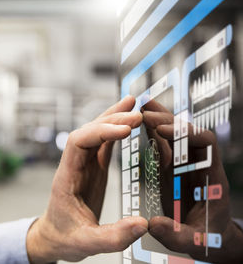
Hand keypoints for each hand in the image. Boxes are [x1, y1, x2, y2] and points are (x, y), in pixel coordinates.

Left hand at [26, 96, 147, 262]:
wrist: (54, 236)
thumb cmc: (65, 237)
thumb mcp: (86, 243)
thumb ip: (113, 237)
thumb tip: (142, 224)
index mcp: (67, 176)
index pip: (79, 142)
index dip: (100, 132)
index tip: (125, 131)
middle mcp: (74, 165)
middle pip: (89, 131)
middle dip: (112, 120)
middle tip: (138, 115)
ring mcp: (84, 164)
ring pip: (96, 133)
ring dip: (113, 119)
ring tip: (134, 105)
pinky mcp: (93, 168)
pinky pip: (103, 144)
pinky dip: (116, 131)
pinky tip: (129, 123)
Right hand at [142, 100, 242, 262]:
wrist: (208, 236)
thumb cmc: (207, 237)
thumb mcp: (193, 241)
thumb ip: (175, 234)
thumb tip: (152, 224)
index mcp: (211, 176)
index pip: (205, 142)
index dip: (185, 132)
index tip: (163, 130)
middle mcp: (198, 164)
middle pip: (187, 131)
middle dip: (167, 119)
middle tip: (144, 112)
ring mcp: (184, 164)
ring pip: (173, 134)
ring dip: (158, 119)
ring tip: (139, 107)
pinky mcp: (171, 168)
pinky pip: (163, 144)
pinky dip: (151, 131)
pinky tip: (139, 121)